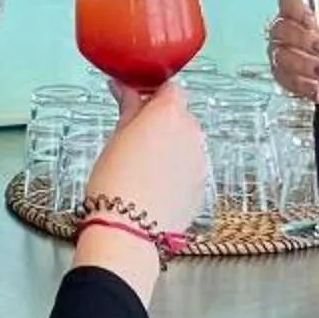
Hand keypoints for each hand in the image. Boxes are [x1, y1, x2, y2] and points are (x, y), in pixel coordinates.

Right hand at [84, 80, 208, 234]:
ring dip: (172, 147)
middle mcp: (192, 132)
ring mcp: (200, 160)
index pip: (169, 88)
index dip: (153, 94)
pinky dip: (177, 172)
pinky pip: (191, 169)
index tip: (137, 103)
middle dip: (162, 122)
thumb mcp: (116, 137)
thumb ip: (128, 107)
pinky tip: (155, 186)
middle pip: (180, 115)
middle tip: (135, 139)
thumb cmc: (115, 182)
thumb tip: (124, 88)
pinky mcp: (203, 186)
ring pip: (187, 143)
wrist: (128, 230)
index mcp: (169, 113)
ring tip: (144, 168)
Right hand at [268, 0, 318, 113]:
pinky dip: (301, 84)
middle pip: (280, 29)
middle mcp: (288, 33)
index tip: (310, 19)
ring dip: (303, 64)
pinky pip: (284, 79)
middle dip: (302, 39)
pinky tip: (316, 88)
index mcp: (303, 15)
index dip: (295, 8)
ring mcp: (282, 55)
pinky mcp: (284, 78)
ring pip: (280, 56)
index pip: (288, 1)